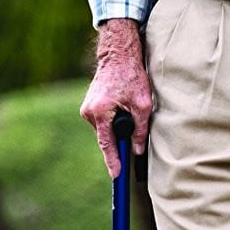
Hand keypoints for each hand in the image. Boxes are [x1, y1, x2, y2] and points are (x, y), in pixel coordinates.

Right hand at [81, 17, 153, 178]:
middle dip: (120, 136)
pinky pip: (102, 121)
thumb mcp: (143, 104)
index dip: (113, 161)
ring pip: (105, 129)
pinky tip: (121, 104)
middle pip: (106, 137)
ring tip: (128, 105)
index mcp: (100, 112)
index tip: (116, 175)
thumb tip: (136, 150)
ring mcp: (86, 108)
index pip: (106, 144)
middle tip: (134, 121)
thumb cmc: (131, 75)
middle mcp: (89, 112)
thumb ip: (140, 130)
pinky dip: (112, 119)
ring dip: (117, 125)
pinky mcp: (88, 105)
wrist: (118, 54)